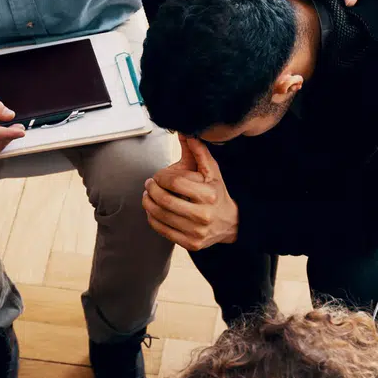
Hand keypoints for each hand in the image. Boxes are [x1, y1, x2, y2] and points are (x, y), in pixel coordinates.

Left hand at [142, 136, 237, 250]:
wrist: (230, 223)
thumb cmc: (218, 194)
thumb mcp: (212, 172)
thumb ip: (199, 152)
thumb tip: (186, 133)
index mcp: (209, 195)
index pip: (175, 182)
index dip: (161, 177)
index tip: (157, 175)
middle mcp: (203, 215)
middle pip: (165, 200)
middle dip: (151, 189)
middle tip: (148, 184)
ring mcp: (196, 232)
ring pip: (160, 216)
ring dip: (148, 203)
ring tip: (147, 195)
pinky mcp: (190, 243)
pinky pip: (162, 230)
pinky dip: (152, 218)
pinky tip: (152, 210)